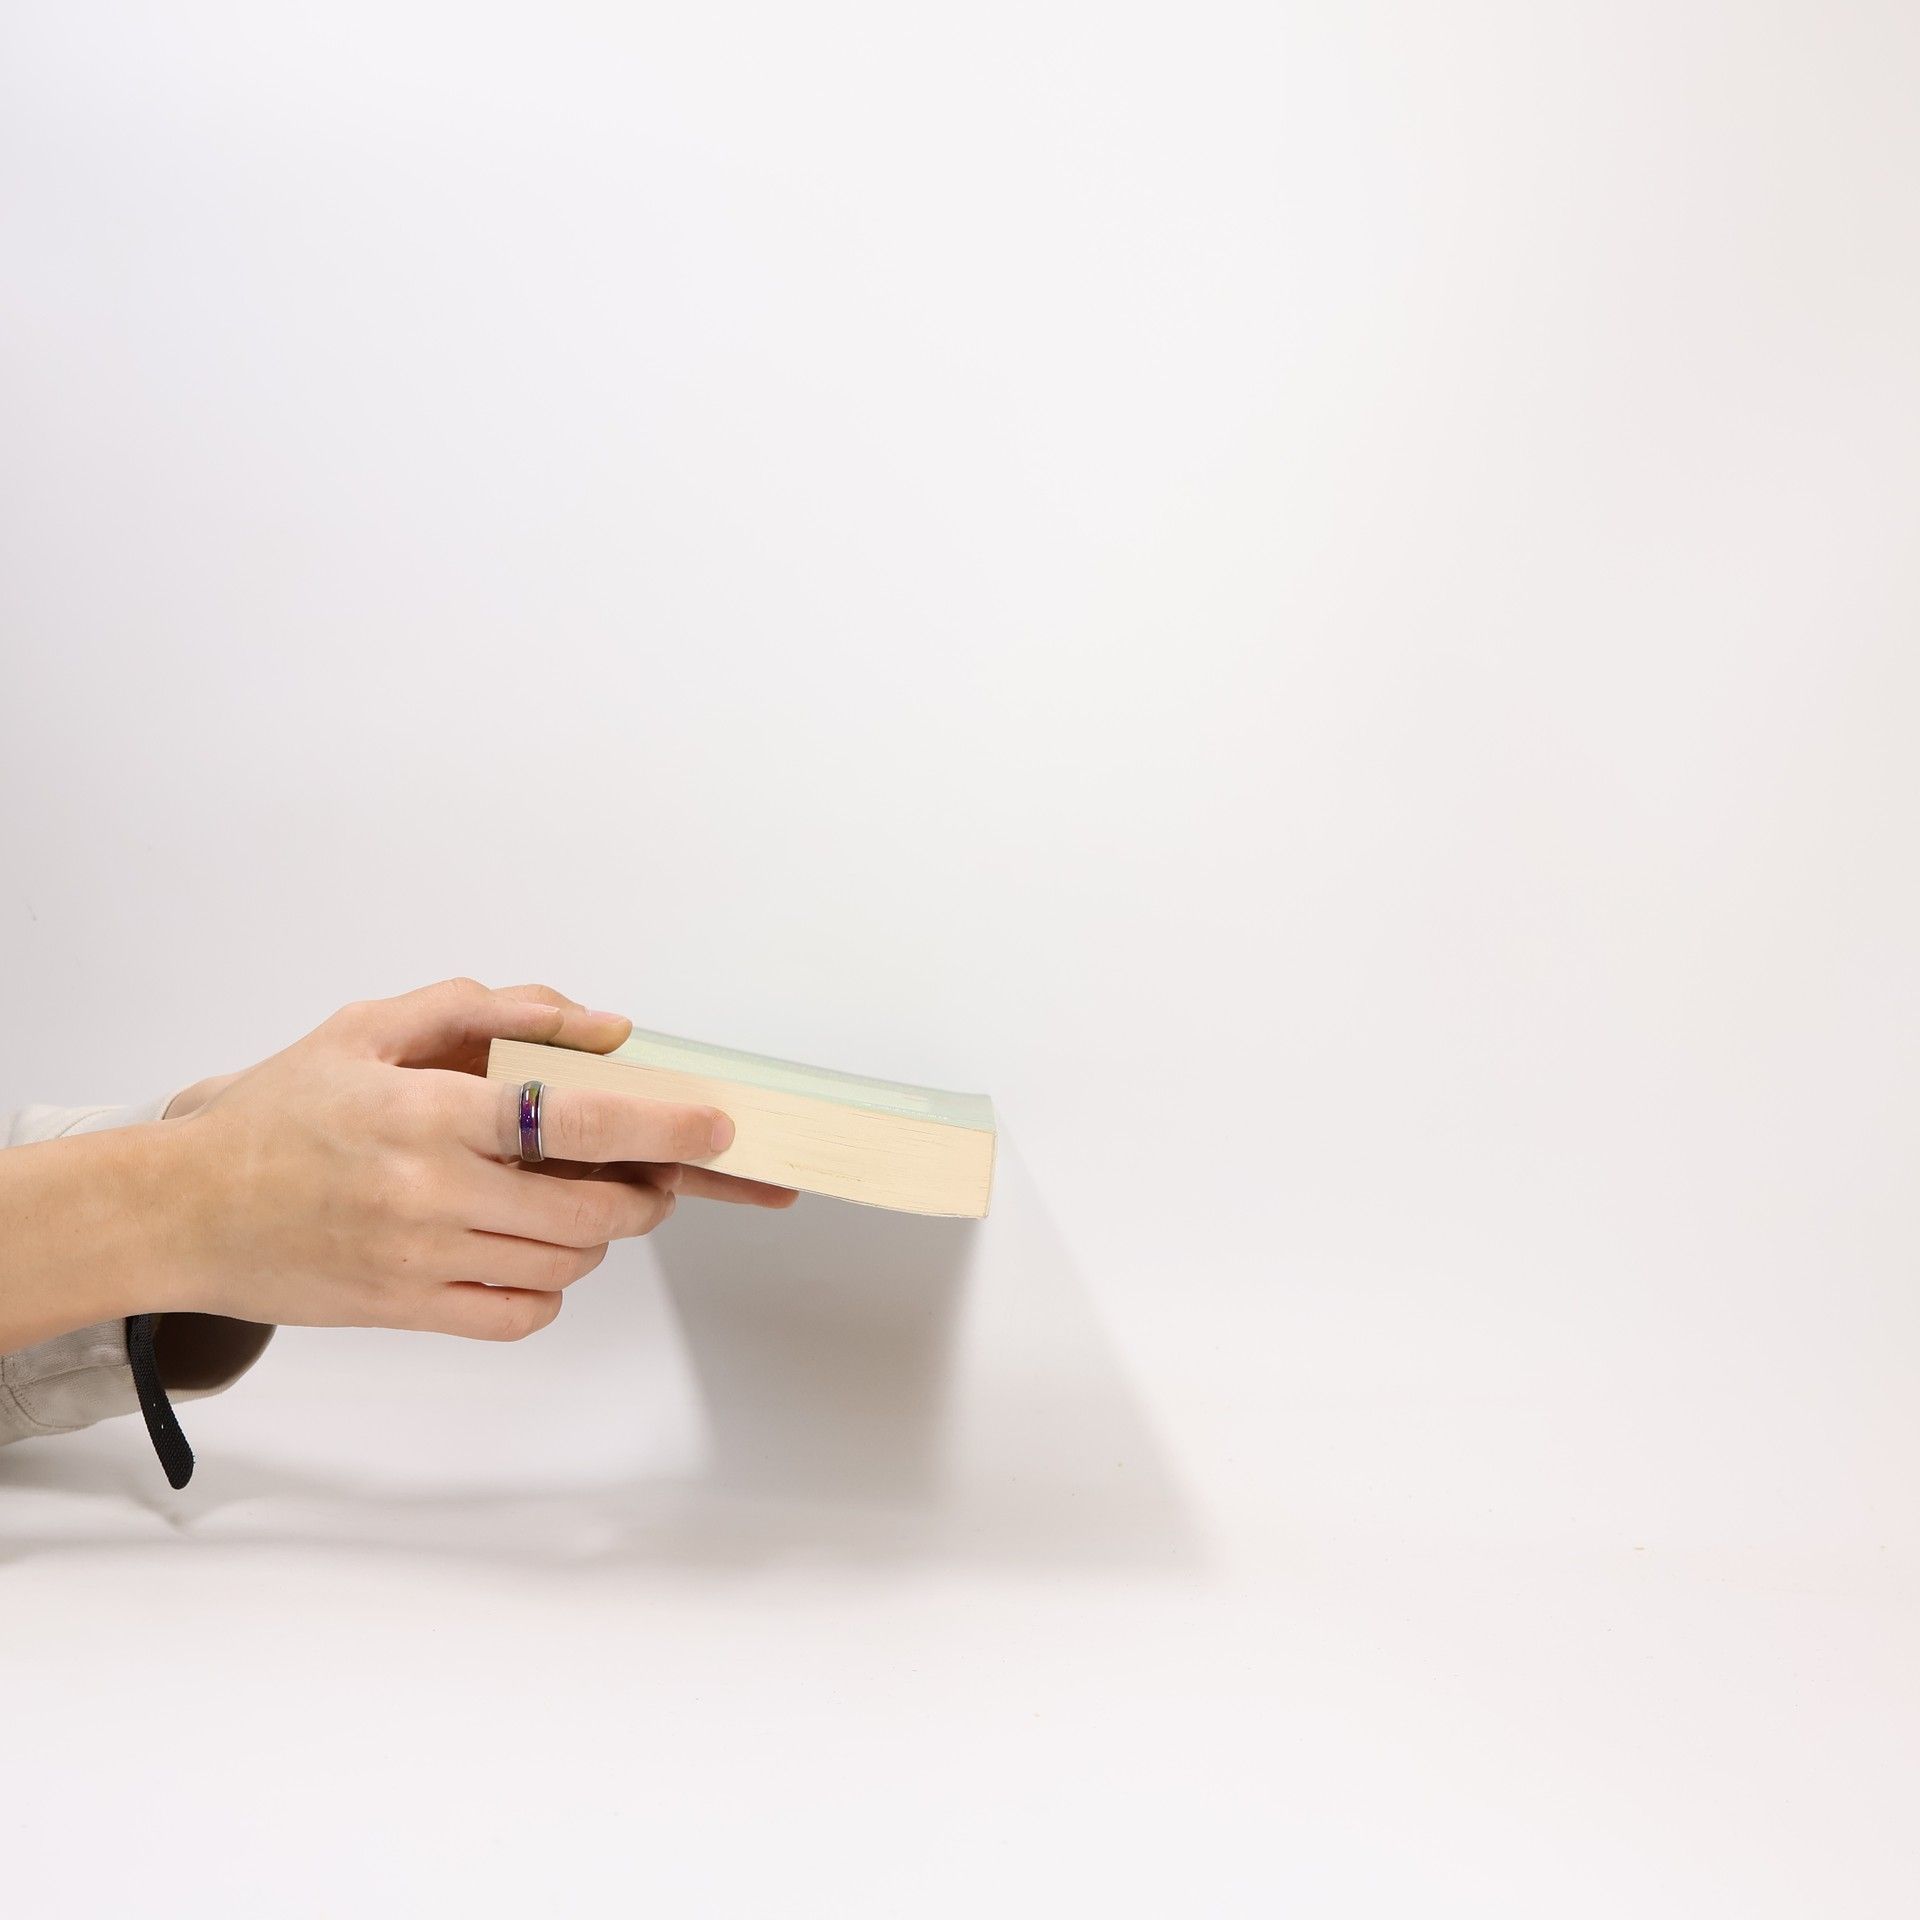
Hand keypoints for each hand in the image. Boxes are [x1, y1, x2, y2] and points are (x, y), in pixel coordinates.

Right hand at [158, 977, 794, 1340]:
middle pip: (592, 1211)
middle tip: (651, 1174)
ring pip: (566, 1264)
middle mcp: (432, 1191)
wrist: (179, 1209)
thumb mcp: (371, 1027)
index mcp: (429, 1111)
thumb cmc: (280, 1112)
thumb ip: (488, 1010)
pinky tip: (533, 1256)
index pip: (574, 1122)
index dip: (660, 1127)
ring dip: (601, 1237)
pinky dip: (549, 1290)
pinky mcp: (406, 1310)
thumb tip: (598, 1024)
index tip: (715, 1127)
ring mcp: (421, 1260)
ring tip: (583, 1205)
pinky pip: (518, 1314)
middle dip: (647, 1193)